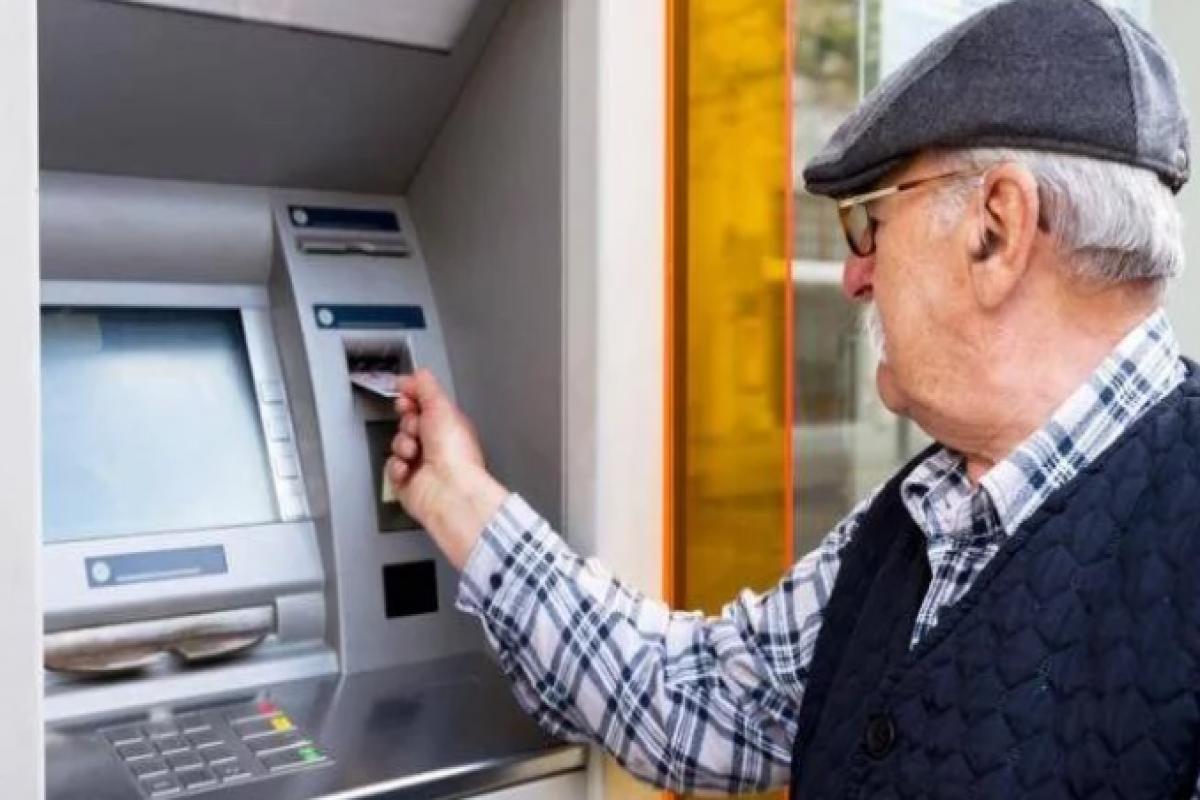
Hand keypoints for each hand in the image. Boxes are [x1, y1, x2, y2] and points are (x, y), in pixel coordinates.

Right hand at [387, 369, 507, 568]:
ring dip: (402, 445)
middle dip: (407, 421)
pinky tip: (408, 469)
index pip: (424, 403)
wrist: (449, 491)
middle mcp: (436, 443)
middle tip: (416, 427)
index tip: (405, 393)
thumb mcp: (442, 407)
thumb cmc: (455, 455)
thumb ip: (426, 387)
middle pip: (407, 421)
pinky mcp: (407, 481)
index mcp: (448, 424)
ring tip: (415, 453)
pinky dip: (396, 466)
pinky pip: (390, 466)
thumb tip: (417, 373)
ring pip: (397, 442)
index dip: (412, 396)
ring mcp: (421, 463)